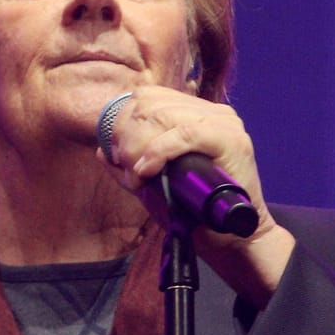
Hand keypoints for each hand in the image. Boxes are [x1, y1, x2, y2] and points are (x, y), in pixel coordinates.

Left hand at [95, 85, 296, 306]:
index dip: (123, 120)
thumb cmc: (195, 213)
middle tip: (126, 169)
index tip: (116, 154)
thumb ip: (129, 167)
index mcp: (194, 114)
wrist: (232, 238)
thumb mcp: (154, 186)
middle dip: (127, 137)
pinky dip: (158, 151)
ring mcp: (223, 123)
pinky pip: (185, 133)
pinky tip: (147, 171)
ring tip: (137, 176)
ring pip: (164, 115)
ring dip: (139, 147)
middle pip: (151, 104)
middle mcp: (210, 112)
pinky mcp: (231, 140)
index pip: (148, 96)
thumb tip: (102, 150)